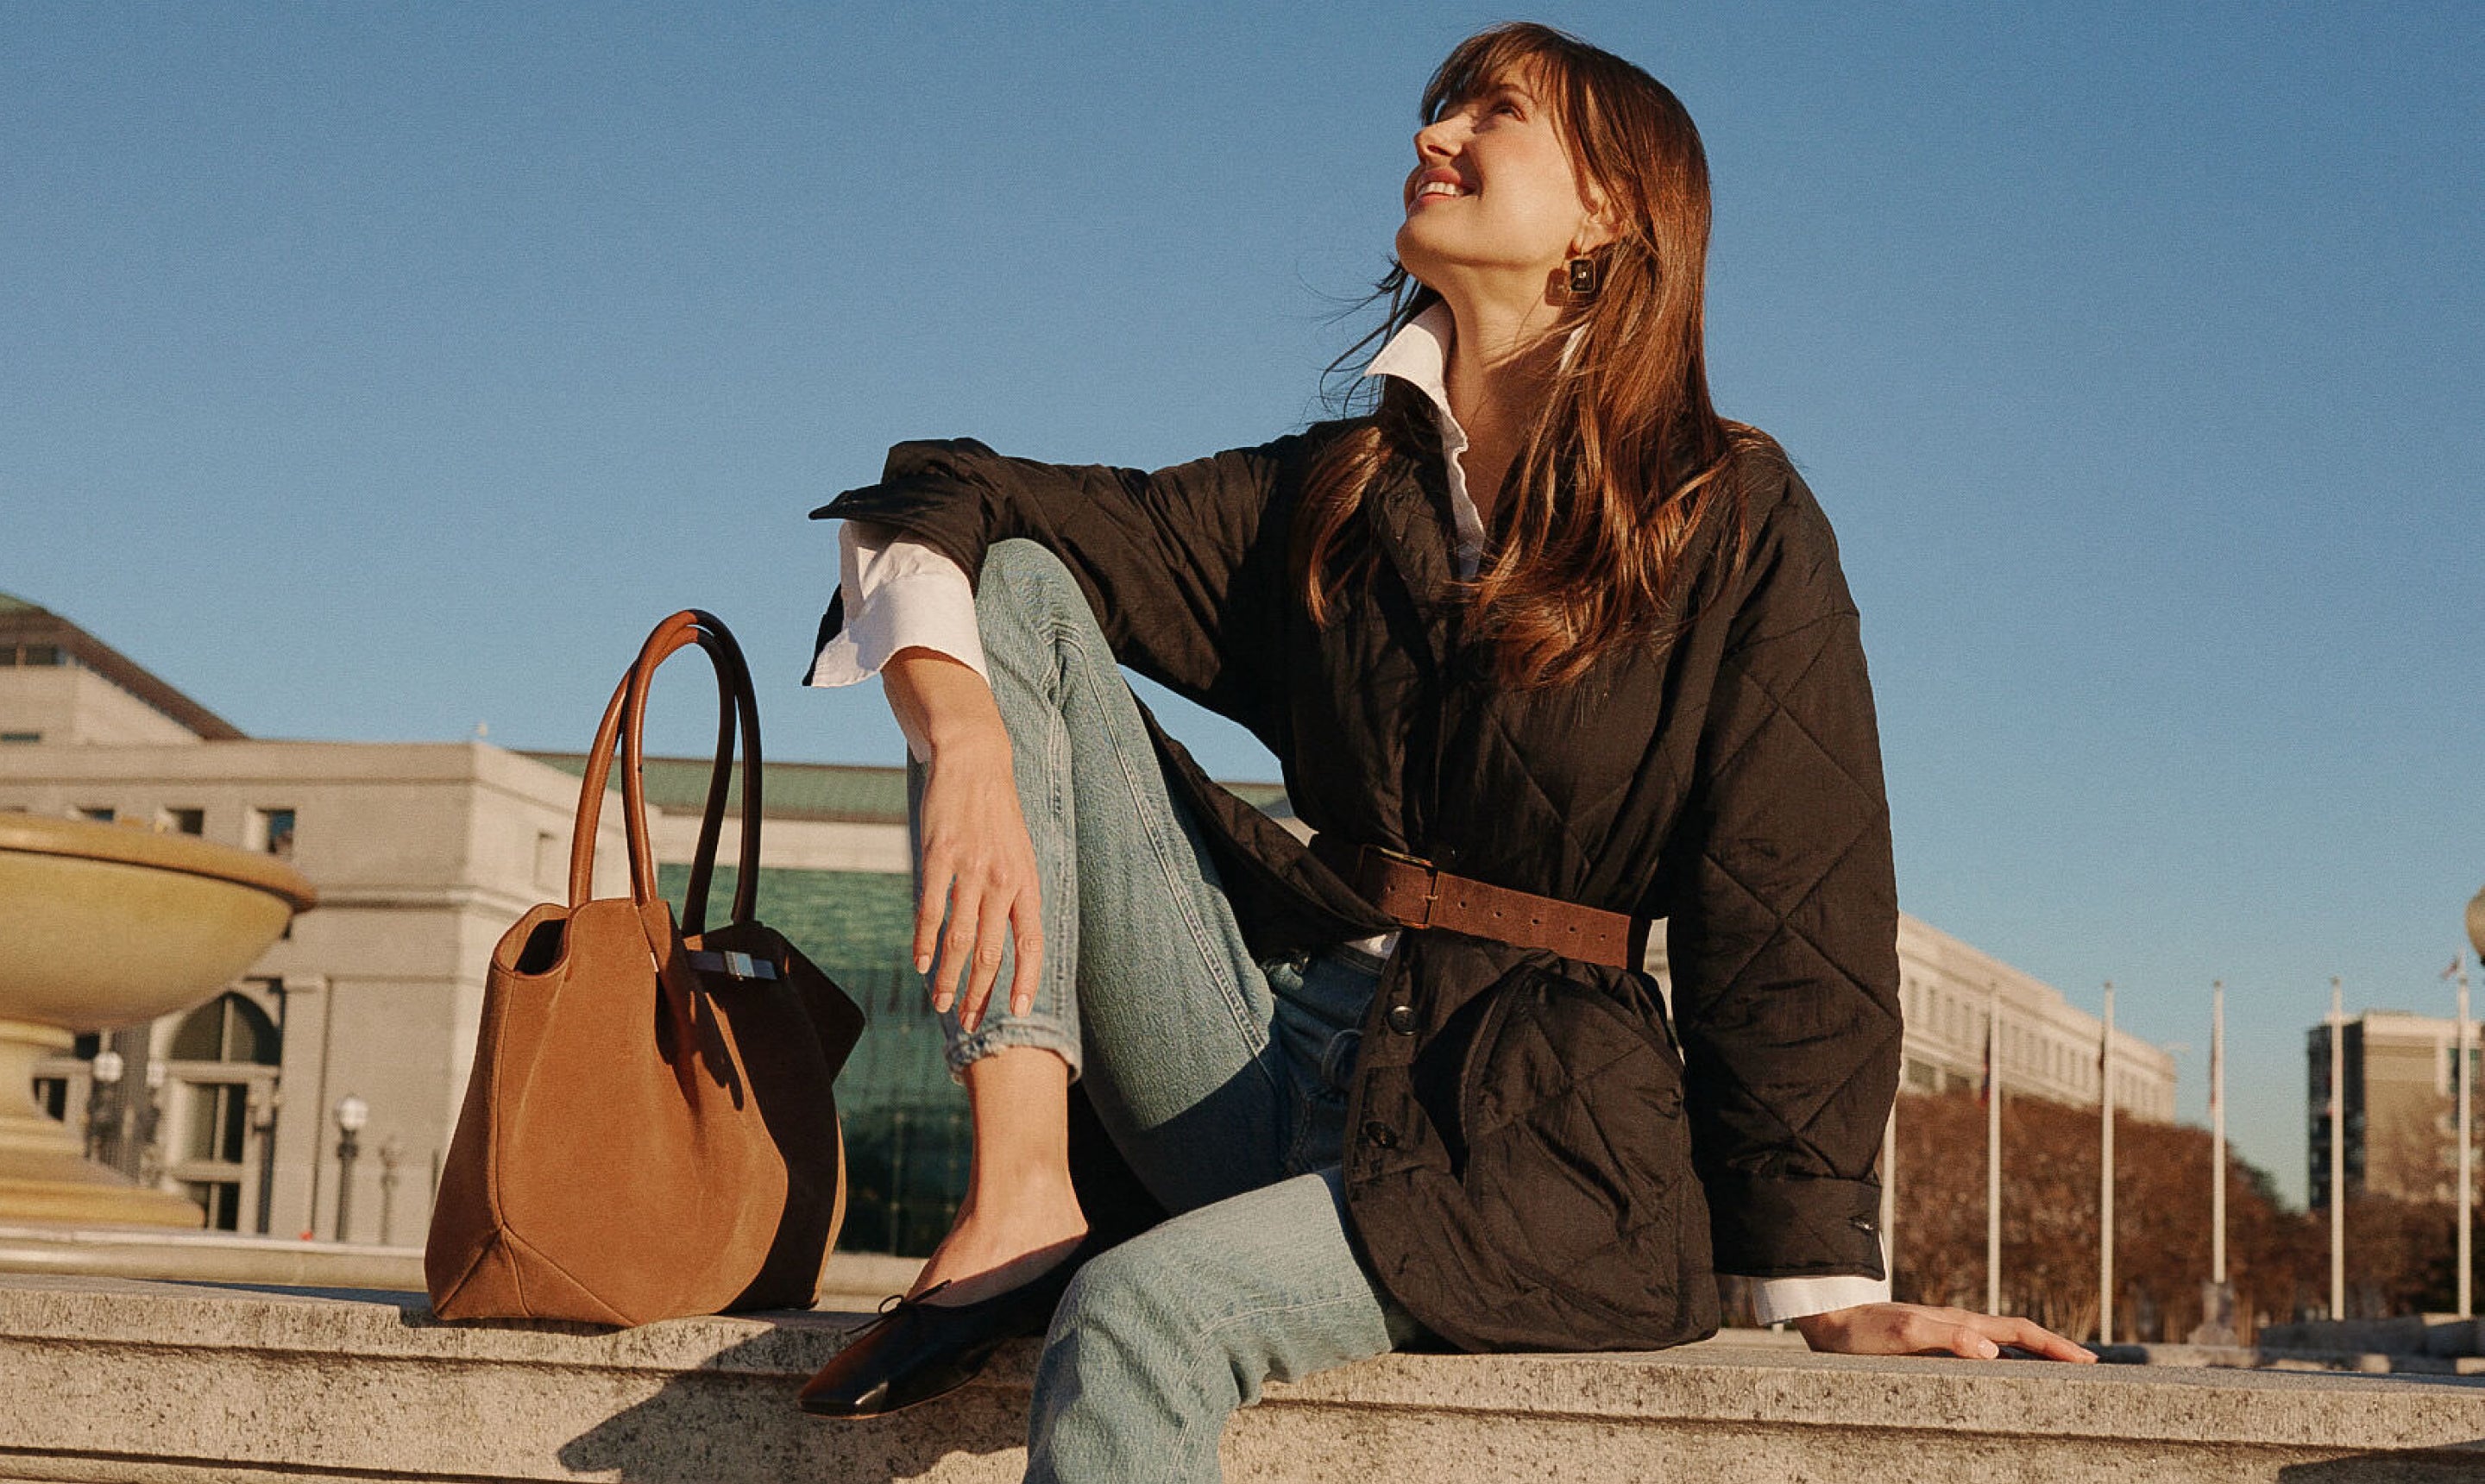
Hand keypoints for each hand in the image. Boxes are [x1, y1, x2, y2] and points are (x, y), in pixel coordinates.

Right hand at [885, 648, 1044, 1030]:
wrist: (975, 761)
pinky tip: (919, 963)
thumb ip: (1015, 895)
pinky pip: (930, 910)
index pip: (1032, 941)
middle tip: (969, 1023)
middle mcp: (1003, 878)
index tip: (1017, 1013)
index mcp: (1027, 881)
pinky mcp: (938, 857)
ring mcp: (970, 868)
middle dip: (981, 993)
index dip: (1026, 980)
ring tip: (940, 1003)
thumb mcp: (1019, 854)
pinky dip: (924, 942)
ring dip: (948, 977)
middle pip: (993, 951)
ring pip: (960, 939)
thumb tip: (1008, 941)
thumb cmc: (997, 815)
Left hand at [1792, 1302, 2096, 1362]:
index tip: (2087, 1360)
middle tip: (2088, 1366)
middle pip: (2017, 1336)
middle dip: (2054, 1349)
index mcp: (1959, 1323)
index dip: (2054, 1345)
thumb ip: (1946, 1338)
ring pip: (2001, 1344)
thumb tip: (1993, 1350)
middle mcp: (1958, 1325)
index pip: (2018, 1332)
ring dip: (2032, 1355)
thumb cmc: (1862, 1332)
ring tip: (2058, 1373)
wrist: (1829, 1317)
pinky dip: (2003, 1361)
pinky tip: (2003, 1375)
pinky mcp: (1930, 1343)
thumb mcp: (1902, 1335)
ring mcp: (1945, 1333)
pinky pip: (1979, 1352)